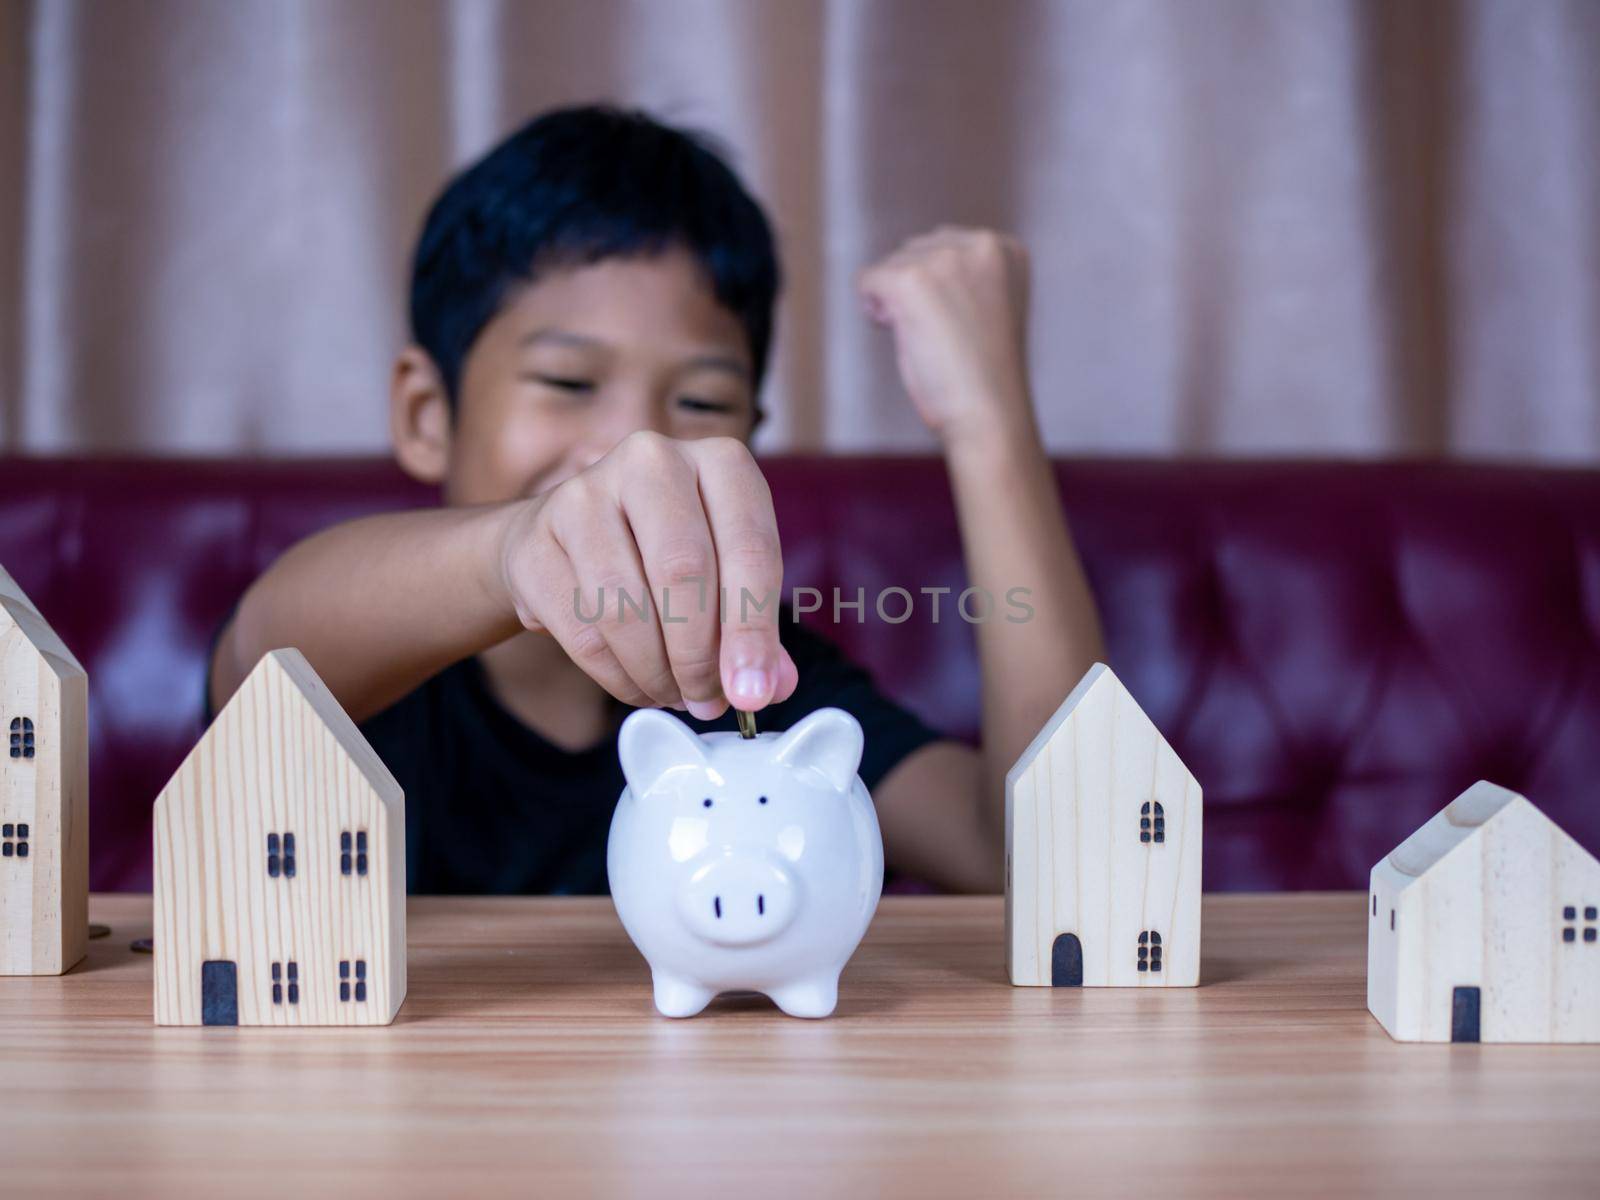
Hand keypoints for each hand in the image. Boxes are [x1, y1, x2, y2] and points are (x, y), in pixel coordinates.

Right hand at [496, 431, 798, 718]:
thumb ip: (755, 629)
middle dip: (699, 657)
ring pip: (628, 606)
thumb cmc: (663, 555)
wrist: (565, 537)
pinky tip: (636, 684)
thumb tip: (771, 685)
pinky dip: (617, 675)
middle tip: (706, 701)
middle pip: (683, 572)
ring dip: (656, 671)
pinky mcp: (537, 538)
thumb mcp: (724, 576)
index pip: (750, 548)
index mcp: (720, 462)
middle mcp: (653, 460)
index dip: (753, 631)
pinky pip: (583, 629)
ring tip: (673, 693)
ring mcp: (585, 493)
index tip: (753, 694)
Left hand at [858, 227, 1033, 444]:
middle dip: (913, 291)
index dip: (938, 290)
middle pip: (914, 251)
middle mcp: (981, 244)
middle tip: (942, 335)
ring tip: (928, 338)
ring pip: (890, 266)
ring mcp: (946, 258)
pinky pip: (867, 280)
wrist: (989, 411)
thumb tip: (911, 259)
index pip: (945, 247)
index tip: (961, 324)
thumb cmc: (984, 375)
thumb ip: (962, 276)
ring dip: (894, 302)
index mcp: (1006, 250)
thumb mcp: (986, 307)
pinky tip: (900, 333)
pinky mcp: (911, 279)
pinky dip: (873, 309)